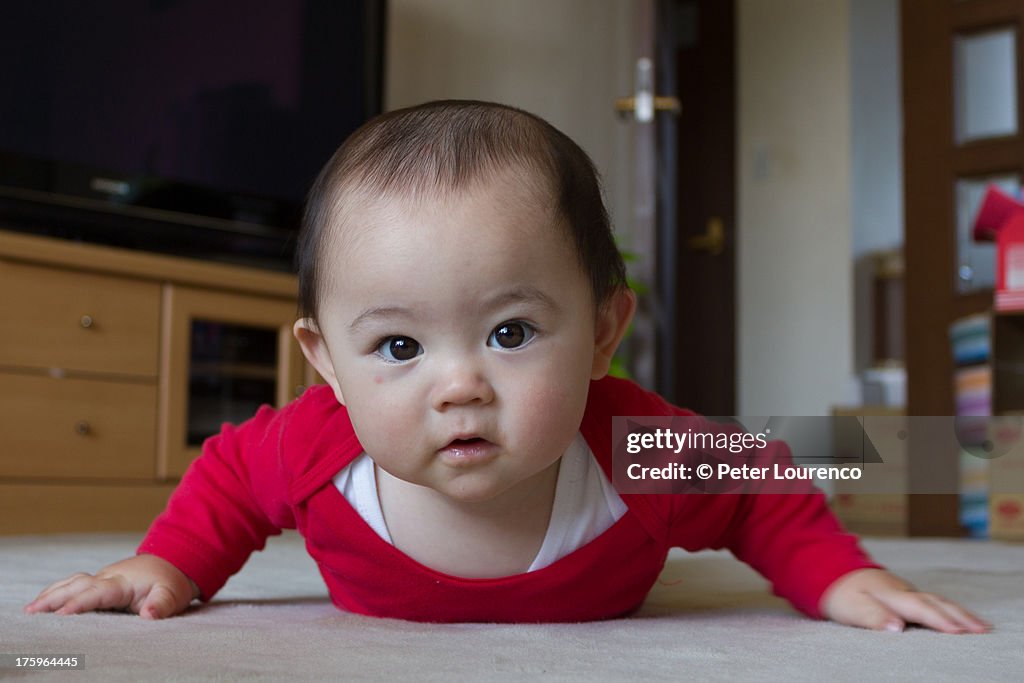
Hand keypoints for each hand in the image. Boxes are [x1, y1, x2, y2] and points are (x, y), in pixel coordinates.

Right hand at [23, 553, 199, 619]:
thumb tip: (148, 615)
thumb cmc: (172, 582)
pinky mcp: (101, 581)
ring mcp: (103, 578)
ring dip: (51, 594)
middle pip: (77, 586)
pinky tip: (45, 601)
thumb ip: (161, 605)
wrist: (174, 562)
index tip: (62, 614)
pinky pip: (75, 584)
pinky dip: (58, 591)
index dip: (81, 603)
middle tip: (32, 612)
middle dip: (54, 598)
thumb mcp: (173, 595)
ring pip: (73, 582)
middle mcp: (109, 577)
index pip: (98, 593)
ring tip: (31, 609)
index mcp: (124, 582)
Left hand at [820, 568, 990, 633]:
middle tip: (983, 629)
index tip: (959, 632)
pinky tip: (958, 616)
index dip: (940, 620)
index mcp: (892, 595)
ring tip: (980, 624)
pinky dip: (949, 608)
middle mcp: (903, 591)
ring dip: (959, 612)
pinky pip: (932, 601)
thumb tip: (897, 629)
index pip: (920, 609)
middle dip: (960, 616)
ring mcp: (906, 591)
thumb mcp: (851, 607)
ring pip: (937, 600)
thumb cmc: (841, 594)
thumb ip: (873, 616)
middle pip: (936, 603)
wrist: (832, 571)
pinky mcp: (905, 594)